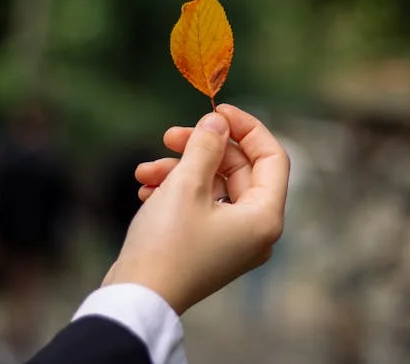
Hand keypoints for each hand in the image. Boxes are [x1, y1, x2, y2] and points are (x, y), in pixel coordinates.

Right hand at [101, 104, 289, 314]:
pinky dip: (175, 192)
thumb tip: (218, 123)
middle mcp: (255, 230)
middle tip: (169, 136)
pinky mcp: (208, 246)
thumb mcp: (186, 185)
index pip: (272, 158)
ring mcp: (232, 241)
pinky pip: (200, 206)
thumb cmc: (167, 245)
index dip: (247, 128)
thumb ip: (206, 146)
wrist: (136, 299)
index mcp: (264, 217)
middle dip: (202, 149)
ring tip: (144, 170)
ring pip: (213, 186)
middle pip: (238, 170)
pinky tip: (146, 190)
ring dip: (180, 171)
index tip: (217, 110)